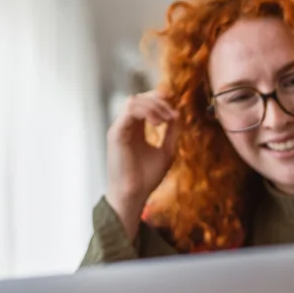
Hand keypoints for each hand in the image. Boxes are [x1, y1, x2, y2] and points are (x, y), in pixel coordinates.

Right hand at [105, 90, 179, 238]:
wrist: (134, 195)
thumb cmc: (147, 177)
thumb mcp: (166, 151)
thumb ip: (171, 132)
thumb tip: (176, 114)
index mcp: (135, 129)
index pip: (144, 103)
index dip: (159, 100)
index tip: (175, 110)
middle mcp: (125, 126)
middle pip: (139, 98)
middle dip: (158, 101)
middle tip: (172, 115)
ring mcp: (119, 129)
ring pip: (133, 100)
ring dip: (153, 106)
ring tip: (165, 121)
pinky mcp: (116, 134)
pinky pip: (129, 111)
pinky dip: (146, 112)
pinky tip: (158, 124)